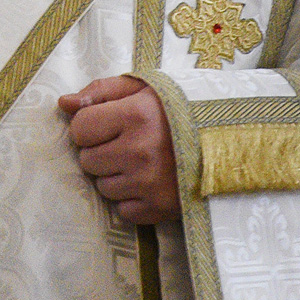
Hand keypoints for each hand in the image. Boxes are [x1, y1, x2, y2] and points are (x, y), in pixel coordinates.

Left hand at [57, 74, 180, 224]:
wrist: (235, 141)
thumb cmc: (182, 110)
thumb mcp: (145, 88)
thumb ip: (101, 91)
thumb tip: (64, 104)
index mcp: (135, 115)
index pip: (80, 128)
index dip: (91, 126)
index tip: (111, 124)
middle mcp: (140, 151)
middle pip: (88, 161)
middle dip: (102, 152)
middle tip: (128, 144)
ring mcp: (150, 183)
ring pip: (103, 187)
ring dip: (116, 177)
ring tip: (142, 163)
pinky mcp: (161, 209)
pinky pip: (123, 211)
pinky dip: (133, 200)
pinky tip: (151, 183)